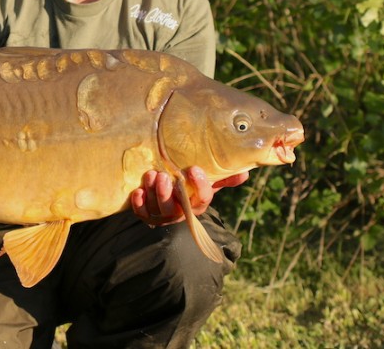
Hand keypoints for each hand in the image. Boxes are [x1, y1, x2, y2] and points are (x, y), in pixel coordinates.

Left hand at [130, 167, 248, 226]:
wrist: (170, 192)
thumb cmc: (190, 185)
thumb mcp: (208, 180)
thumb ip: (224, 176)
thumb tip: (245, 172)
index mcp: (197, 203)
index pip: (201, 199)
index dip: (199, 186)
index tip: (193, 169)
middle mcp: (179, 211)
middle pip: (173, 209)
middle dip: (167, 194)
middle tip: (164, 176)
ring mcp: (162, 214)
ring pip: (157, 209)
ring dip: (152, 193)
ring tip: (150, 175)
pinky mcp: (146, 213)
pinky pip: (142, 213)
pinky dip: (139, 204)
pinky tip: (138, 191)